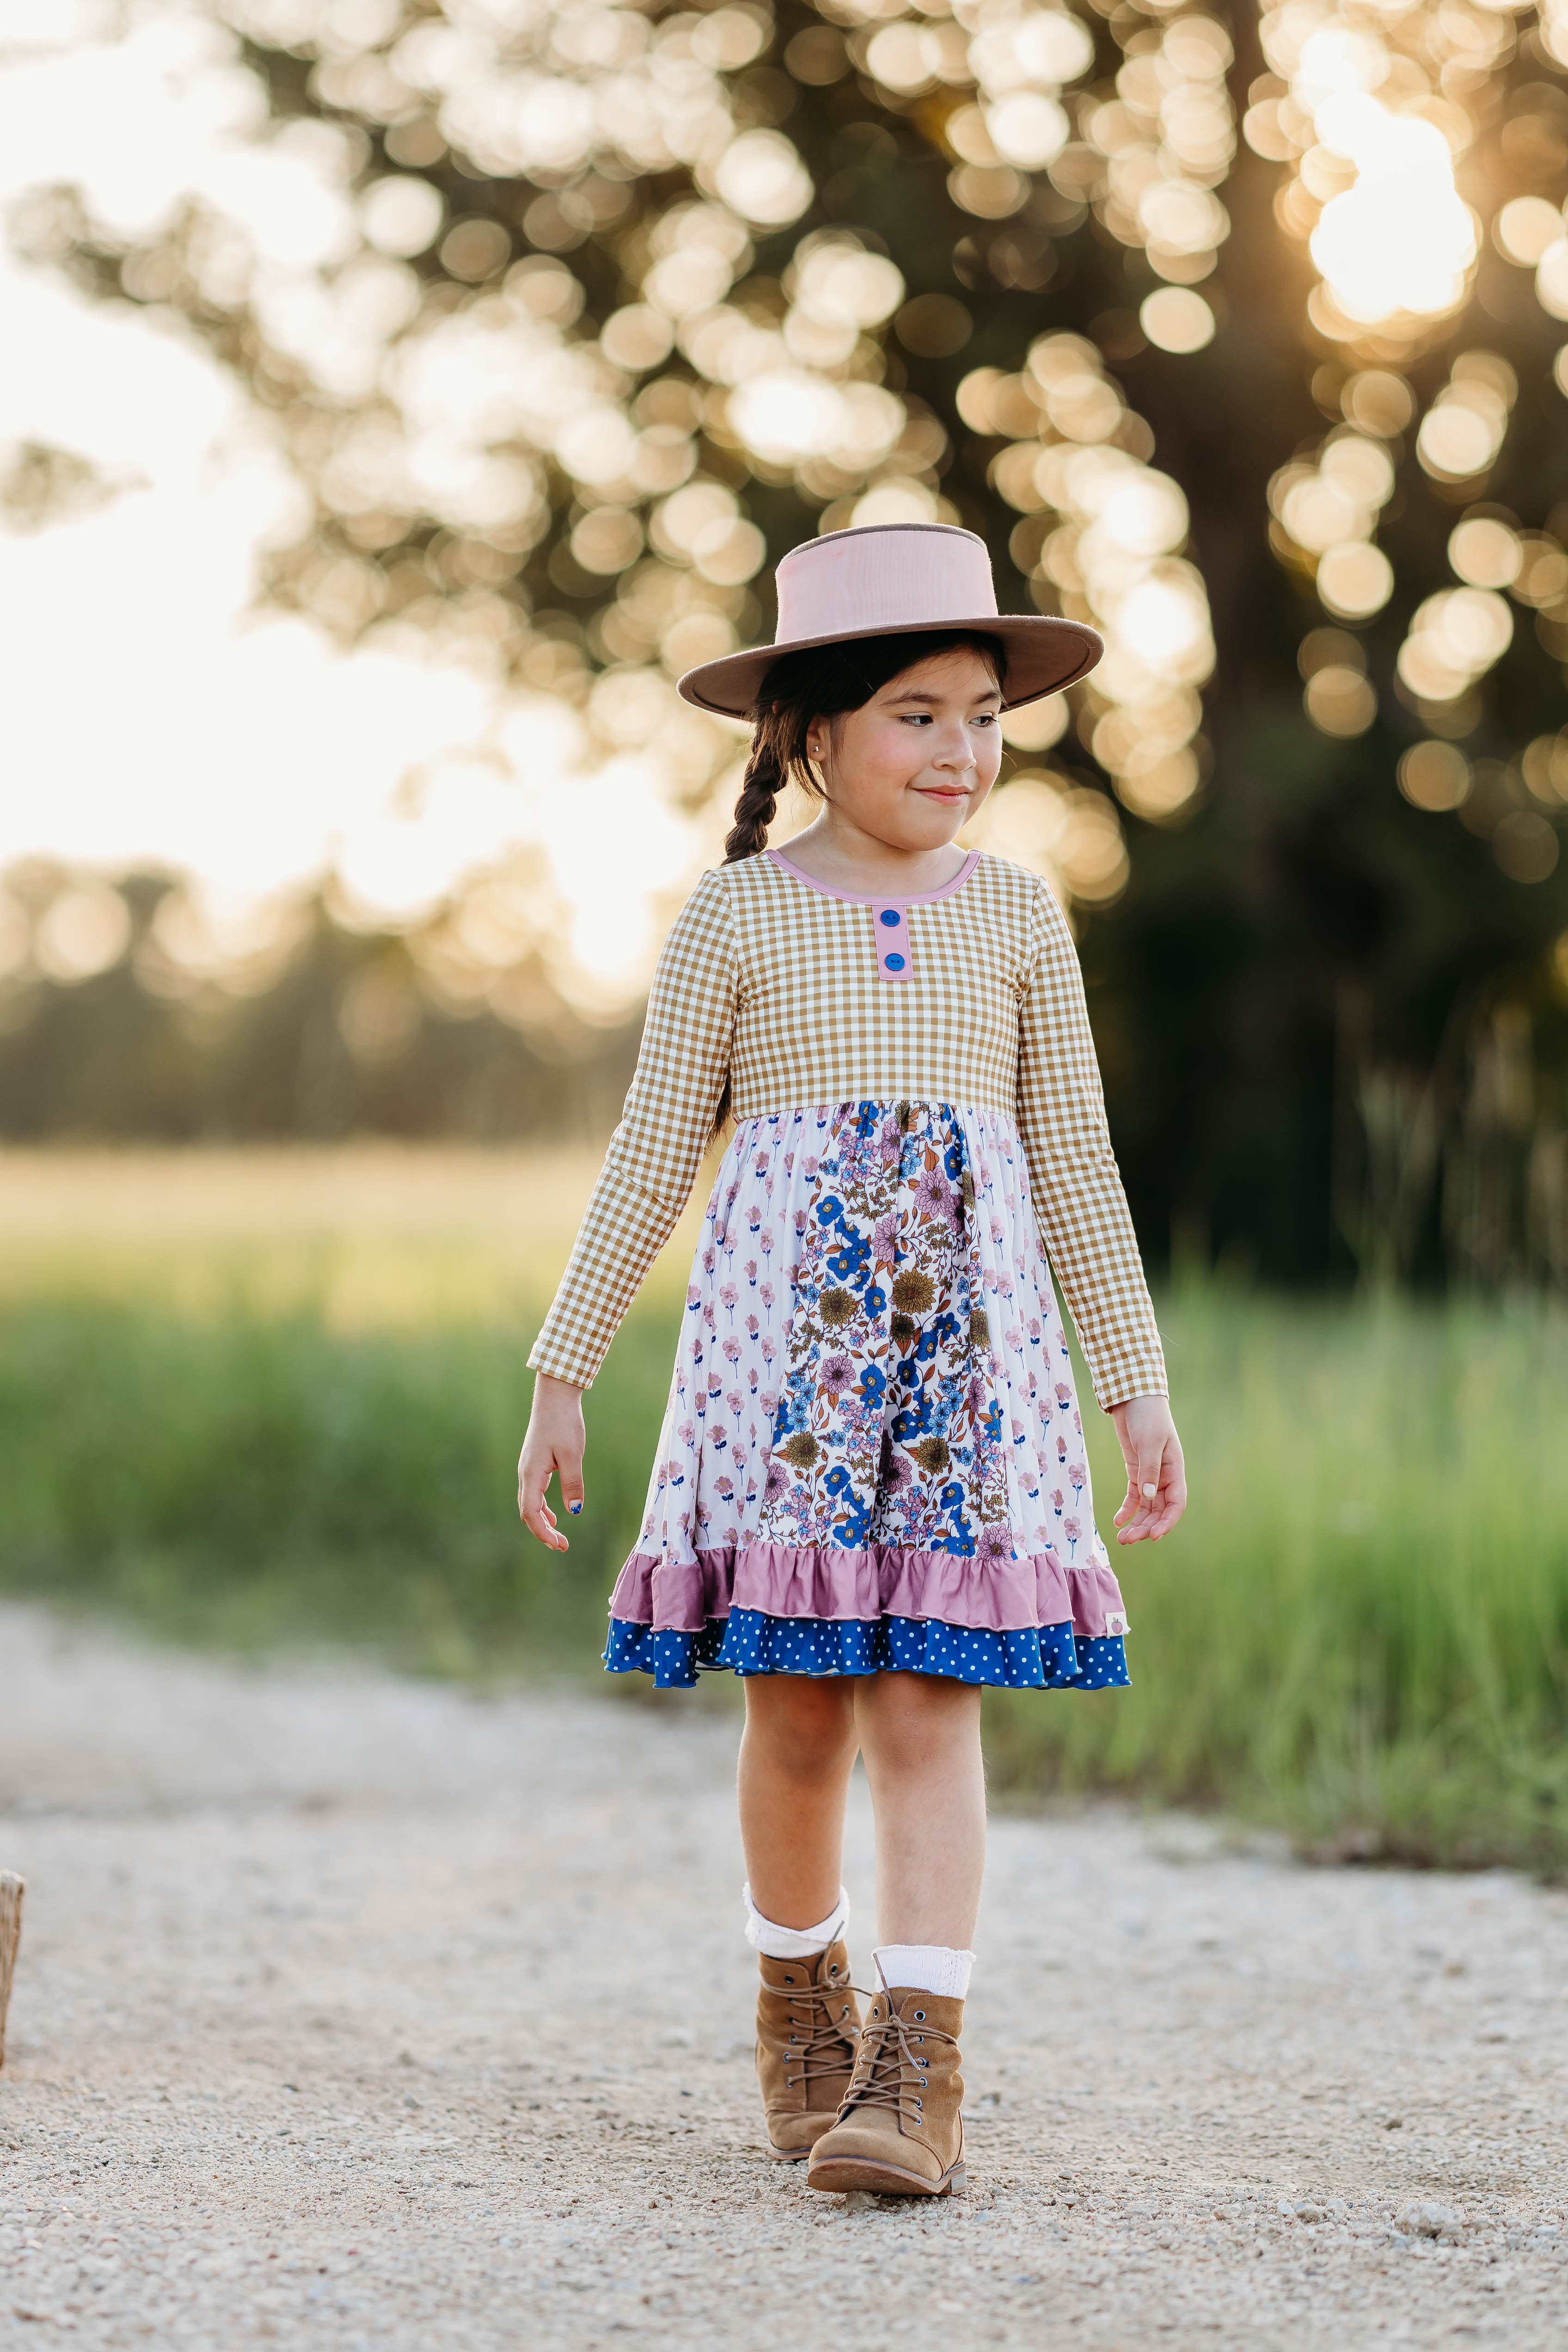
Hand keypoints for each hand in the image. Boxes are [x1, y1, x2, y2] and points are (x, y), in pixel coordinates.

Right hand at [517, 1373, 586, 1550]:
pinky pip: (535, 1492)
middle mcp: (525, 1473)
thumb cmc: (563, 1423)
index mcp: (531, 1474)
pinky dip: (543, 1508)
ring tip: (559, 1538)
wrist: (554, 1397)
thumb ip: (573, 1483)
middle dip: (543, 1532)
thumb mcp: (573, 1454)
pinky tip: (555, 1515)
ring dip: (543, 1522)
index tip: (558, 1545)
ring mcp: (528, 1468)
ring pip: (530, 1503)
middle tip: (562, 1547)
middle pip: (527, 1512)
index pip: (530, 1512)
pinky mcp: (535, 1463)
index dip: (542, 1532)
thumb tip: (574, 1511)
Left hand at [1109, 1393, 1185, 1544]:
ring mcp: (1150, 1475)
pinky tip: (1118, 1521)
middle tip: (1128, 1540)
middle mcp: (1164, 1477)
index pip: (1176, 1504)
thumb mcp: (1150, 1442)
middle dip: (1146, 1527)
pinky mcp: (1135, 1471)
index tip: (1153, 1536)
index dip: (1166, 1522)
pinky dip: (1127, 1510)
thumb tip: (1148, 1496)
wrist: (1133, 1398)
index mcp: (1175, 1470)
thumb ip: (1149, 1469)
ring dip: (1136, 1523)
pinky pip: (1134, 1497)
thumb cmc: (1147, 1417)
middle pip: (1159, 1510)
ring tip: (1122, 1539)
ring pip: (1146, 1507)